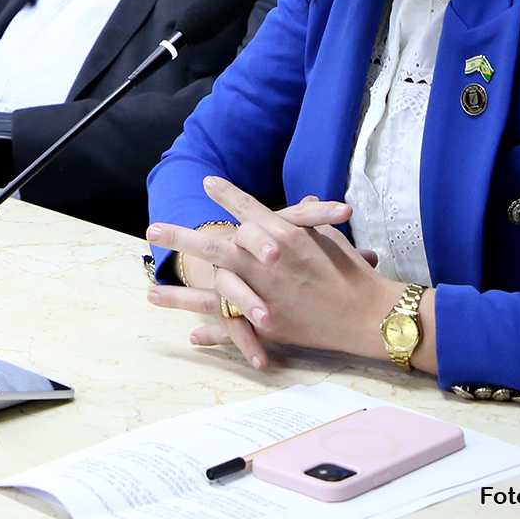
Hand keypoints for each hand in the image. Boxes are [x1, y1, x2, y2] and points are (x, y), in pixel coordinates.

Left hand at [146, 177, 415, 372]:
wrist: (369, 315)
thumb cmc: (354, 273)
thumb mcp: (330, 238)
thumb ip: (309, 220)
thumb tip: (302, 201)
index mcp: (283, 237)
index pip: (249, 210)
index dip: (228, 195)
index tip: (207, 182)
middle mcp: (266, 264)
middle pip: (216, 246)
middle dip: (182, 238)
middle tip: (152, 230)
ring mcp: (263, 296)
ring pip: (213, 293)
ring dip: (180, 295)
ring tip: (150, 294)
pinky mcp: (268, 325)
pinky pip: (233, 329)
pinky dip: (212, 335)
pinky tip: (190, 337)